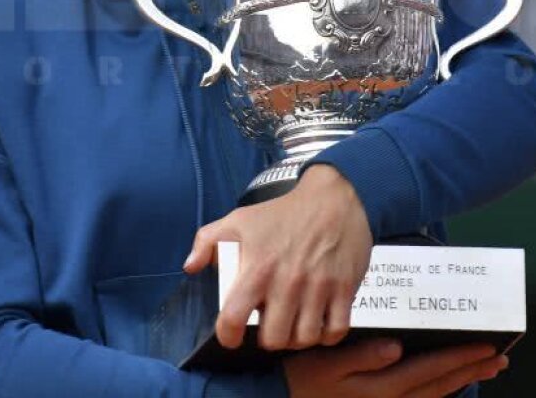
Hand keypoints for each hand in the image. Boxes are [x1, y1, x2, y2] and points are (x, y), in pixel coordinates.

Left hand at [183, 165, 372, 350]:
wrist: (331, 197)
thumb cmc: (281, 213)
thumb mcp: (238, 220)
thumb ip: (207, 242)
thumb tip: (190, 266)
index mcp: (257, 267)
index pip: (234, 317)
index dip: (228, 335)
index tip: (232, 336)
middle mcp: (287, 282)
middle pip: (273, 338)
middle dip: (268, 338)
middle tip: (269, 326)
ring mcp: (318, 287)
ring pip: (304, 339)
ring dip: (296, 338)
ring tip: (293, 325)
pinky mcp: (345, 289)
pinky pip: (336, 331)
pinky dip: (326, 335)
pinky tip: (318, 323)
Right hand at [284, 339, 508, 397]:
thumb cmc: (300, 377)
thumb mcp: (325, 363)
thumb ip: (361, 356)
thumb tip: (397, 347)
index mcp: (381, 387)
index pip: (431, 370)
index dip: (460, 358)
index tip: (487, 347)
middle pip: (440, 386)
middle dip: (470, 371)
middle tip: (499, 359)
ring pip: (433, 397)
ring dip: (461, 382)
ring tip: (484, 370)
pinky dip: (439, 394)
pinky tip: (447, 386)